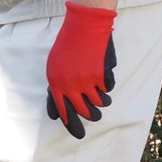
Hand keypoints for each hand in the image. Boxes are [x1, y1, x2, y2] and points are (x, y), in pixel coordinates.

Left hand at [45, 2, 117, 138]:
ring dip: (102, 103)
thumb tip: (57, 107)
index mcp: (56, 85)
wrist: (84, 28)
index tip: (77, 133)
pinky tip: (105, 79)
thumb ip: (56, 86)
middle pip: (83, 112)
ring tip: (102, 99)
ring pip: (98, 104)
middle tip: (95, 118)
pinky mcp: (100, 76)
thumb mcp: (54, 66)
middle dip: (91, 117)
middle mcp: (70, 87)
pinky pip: (107, 90)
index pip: (63, 111)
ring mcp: (86, 82)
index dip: (71, 124)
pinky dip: (108, 88)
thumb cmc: (67, 46)